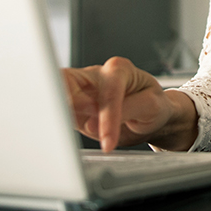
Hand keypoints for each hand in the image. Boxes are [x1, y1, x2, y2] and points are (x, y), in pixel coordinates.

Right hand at [63, 57, 189, 151]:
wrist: (152, 116)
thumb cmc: (153, 106)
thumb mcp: (151, 107)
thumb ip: (126, 110)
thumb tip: (92, 122)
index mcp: (118, 69)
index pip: (108, 90)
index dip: (106, 116)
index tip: (107, 141)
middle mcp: (96, 75)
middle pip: (68, 82)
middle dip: (65, 103)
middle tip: (70, 127)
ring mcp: (81, 90)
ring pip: (57, 96)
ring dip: (57, 114)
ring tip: (61, 136)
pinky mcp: (73, 106)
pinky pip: (59, 113)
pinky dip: (57, 123)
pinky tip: (58, 136)